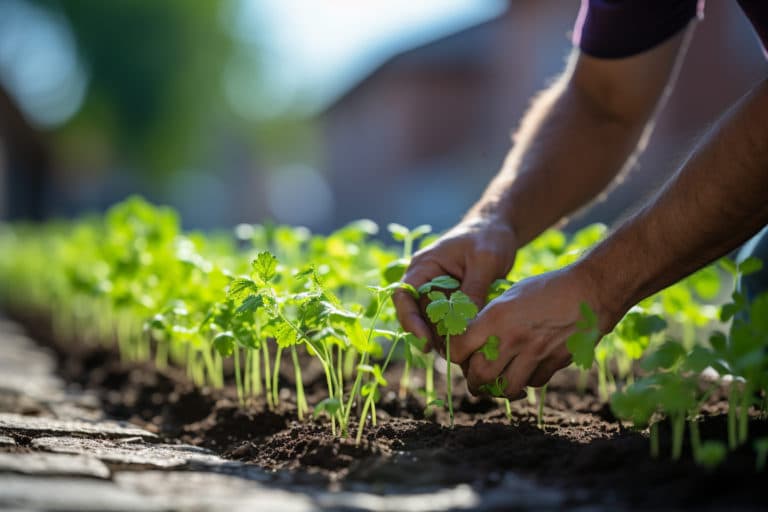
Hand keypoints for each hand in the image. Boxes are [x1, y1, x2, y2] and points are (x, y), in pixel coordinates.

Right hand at [392, 217, 517, 349]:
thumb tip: (465, 324)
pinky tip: (470, 344)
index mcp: (424, 266)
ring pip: (433, 322)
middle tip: (450, 353)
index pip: (404, 295)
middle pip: (417, 314)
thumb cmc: (489, 237)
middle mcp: (426, 280)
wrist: (499, 229)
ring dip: (443, 338)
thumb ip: (473, 290)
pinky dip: (456, 333)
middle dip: (429, 336)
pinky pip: (448, 321)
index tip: (424, 339)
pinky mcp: (452, 301)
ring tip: (462, 352)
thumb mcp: (485, 261)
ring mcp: (439, 292)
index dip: (409, 319)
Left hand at [448, 263, 620, 398]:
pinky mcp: (555, 363)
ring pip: (506, 388)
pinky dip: (526, 381)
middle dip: (473, 381)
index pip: (460, 348)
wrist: (590, 290)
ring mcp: (535, 353)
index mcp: (496, 317)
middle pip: (480, 376)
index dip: (455, 355)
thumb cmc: (547, 288)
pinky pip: (533, 382)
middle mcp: (513, 338)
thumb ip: (491, 319)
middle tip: (475, 379)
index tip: (459, 354)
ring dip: (498, 389)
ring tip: (497, 384)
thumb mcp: (511, 295)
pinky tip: (526, 370)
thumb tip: (473, 341)